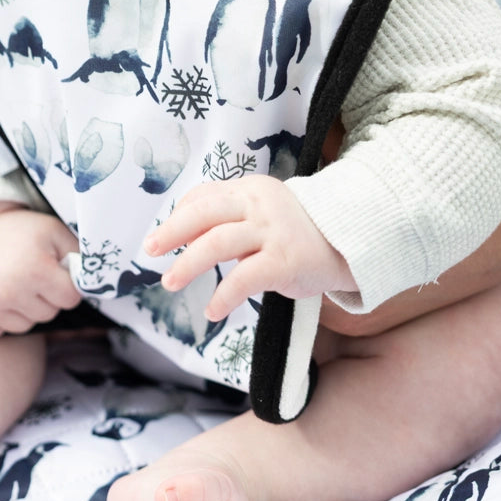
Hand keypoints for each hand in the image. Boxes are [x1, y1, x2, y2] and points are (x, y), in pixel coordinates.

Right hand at [0, 202, 80, 337]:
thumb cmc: (19, 230)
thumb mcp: (54, 231)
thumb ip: (78, 255)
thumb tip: (91, 282)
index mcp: (37, 268)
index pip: (70, 299)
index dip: (65, 285)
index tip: (54, 272)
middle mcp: (11, 290)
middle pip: (49, 314)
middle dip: (45, 296)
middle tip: (30, 273)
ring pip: (25, 326)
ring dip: (24, 309)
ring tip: (12, 282)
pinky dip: (0, 318)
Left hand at [144, 175, 355, 321]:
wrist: (349, 242)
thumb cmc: (297, 231)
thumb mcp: (263, 211)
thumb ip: (230, 216)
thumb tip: (183, 232)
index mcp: (249, 189)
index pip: (204, 196)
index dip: (179, 216)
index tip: (163, 237)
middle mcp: (258, 205)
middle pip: (203, 213)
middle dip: (171, 232)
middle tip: (150, 250)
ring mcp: (271, 232)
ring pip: (216, 243)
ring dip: (188, 265)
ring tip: (170, 282)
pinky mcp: (284, 261)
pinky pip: (244, 278)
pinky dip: (224, 296)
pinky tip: (214, 311)